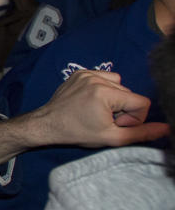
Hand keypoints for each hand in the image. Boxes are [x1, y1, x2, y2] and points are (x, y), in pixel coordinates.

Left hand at [0, 71, 169, 163]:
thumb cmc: (77, 132)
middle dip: (123, 109)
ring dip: (115, 99)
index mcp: (105, 93)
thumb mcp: (111, 137)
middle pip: (130, 93)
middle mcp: (96, 78)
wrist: (48, 124)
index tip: (116, 124)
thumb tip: (166, 128)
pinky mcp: (81, 72)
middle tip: (104, 120)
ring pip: (120, 85)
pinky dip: (104, 89)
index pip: (141, 102)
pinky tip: (92, 101)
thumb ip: (141, 133)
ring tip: (98, 111)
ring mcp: (87, 73)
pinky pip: (106, 77)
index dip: (134, 118)